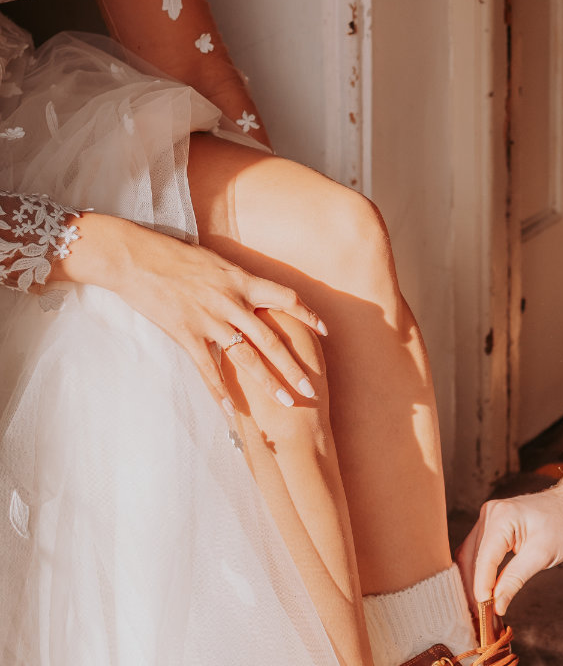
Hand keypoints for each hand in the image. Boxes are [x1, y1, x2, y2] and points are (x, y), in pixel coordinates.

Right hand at [55, 212, 324, 409]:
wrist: (135, 257)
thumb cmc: (172, 255)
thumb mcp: (214, 262)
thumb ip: (236, 280)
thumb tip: (252, 288)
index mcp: (241, 280)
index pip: (285, 298)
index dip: (307, 314)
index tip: (324, 331)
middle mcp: (231, 301)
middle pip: (271, 339)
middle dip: (293, 367)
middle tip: (310, 389)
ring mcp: (209, 319)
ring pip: (246, 358)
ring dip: (268, 383)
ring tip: (285, 402)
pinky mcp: (186, 333)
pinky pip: (207, 368)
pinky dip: (220, 391)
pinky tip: (231, 410)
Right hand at [457, 441, 562, 613]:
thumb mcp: (541, 556)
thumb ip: (515, 580)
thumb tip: (497, 604)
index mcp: (502, 517)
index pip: (484, 559)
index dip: (482, 587)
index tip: (484, 610)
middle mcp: (490, 514)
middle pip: (472, 557)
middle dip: (475, 586)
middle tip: (482, 614)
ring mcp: (489, 517)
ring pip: (471, 554)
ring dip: (474, 579)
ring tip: (482, 606)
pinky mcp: (491, 523)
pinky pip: (478, 549)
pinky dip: (480, 569)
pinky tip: (484, 588)